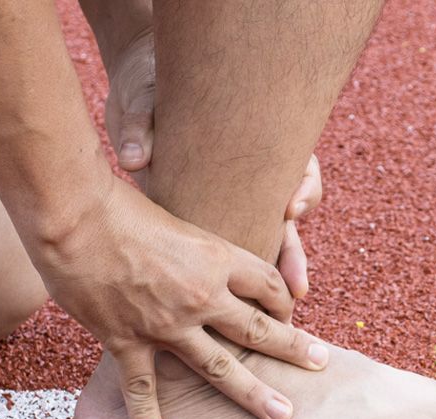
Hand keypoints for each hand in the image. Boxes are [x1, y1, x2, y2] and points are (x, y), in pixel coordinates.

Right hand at [35, 177, 328, 418]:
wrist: (75, 218)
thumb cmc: (117, 206)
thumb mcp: (171, 216)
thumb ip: (188, 243)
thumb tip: (190, 251)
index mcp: (215, 258)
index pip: (267, 284)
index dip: (283, 299)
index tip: (288, 312)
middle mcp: (201, 295)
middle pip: (258, 329)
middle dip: (293, 348)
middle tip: (319, 363)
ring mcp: (166, 323)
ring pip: (220, 367)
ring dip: (253, 393)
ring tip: (282, 415)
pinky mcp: (127, 339)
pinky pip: (142, 386)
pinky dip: (147, 416)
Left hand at [103, 28, 323, 298]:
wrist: (134, 92)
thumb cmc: (147, 91)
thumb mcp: (143, 103)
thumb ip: (141, 127)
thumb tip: (133, 156)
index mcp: (252, 140)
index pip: (298, 167)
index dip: (302, 189)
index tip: (290, 209)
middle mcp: (251, 173)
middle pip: (287, 216)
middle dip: (291, 253)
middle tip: (296, 288)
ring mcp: (234, 196)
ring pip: (267, 240)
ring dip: (273, 275)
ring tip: (280, 310)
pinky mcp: (208, 214)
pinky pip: (234, 251)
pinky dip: (238, 278)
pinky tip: (235, 305)